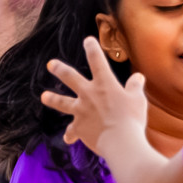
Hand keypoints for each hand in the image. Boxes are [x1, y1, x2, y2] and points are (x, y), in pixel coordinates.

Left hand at [39, 38, 148, 162]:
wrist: (120, 141)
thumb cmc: (131, 119)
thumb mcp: (138, 99)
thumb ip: (135, 86)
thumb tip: (137, 77)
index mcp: (104, 84)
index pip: (97, 60)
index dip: (92, 48)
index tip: (87, 40)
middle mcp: (89, 94)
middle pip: (70, 77)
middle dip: (60, 69)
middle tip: (51, 64)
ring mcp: (81, 111)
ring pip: (62, 102)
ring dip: (53, 99)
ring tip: (44, 97)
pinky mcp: (79, 127)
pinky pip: (72, 131)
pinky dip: (71, 135)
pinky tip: (68, 139)